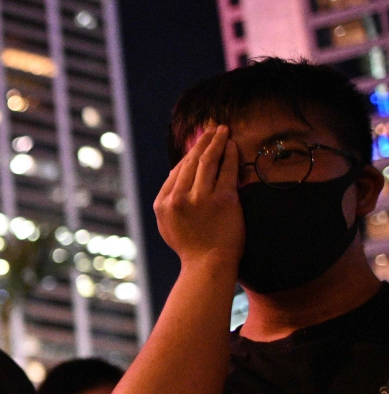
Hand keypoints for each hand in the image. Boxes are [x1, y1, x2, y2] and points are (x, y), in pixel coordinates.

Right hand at [153, 124, 244, 270]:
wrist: (207, 265)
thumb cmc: (191, 247)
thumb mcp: (168, 225)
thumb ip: (169, 201)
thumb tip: (176, 172)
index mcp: (162, 204)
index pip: (176, 171)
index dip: (189, 155)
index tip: (198, 145)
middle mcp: (178, 199)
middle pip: (190, 162)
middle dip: (202, 142)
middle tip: (211, 128)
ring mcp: (200, 199)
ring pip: (207, 161)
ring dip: (215, 142)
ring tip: (222, 130)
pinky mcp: (222, 200)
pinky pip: (226, 170)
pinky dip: (229, 155)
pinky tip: (232, 145)